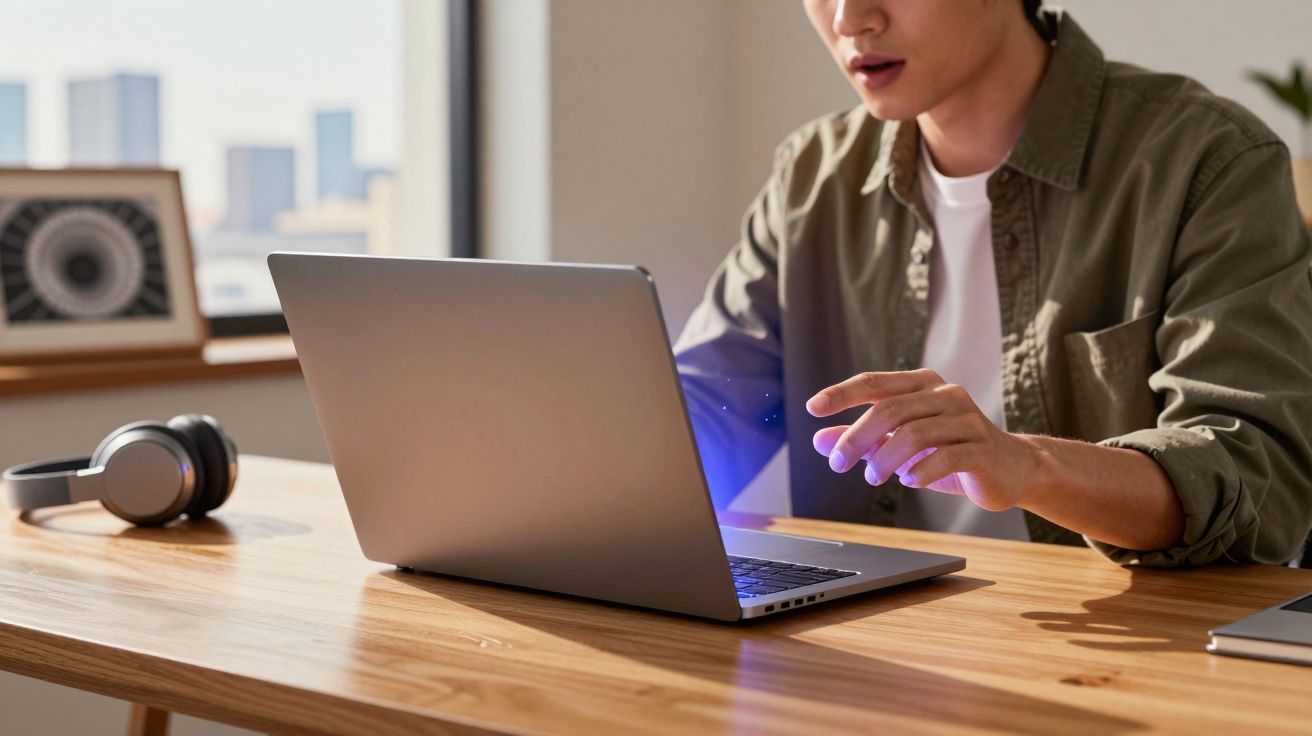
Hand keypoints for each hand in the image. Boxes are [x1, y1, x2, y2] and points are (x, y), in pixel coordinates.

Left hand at [806, 369, 1045, 510]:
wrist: (1012, 469)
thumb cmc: (950, 452)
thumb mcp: (900, 446)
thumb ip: (863, 440)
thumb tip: (819, 441)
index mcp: (923, 385)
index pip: (875, 383)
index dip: (841, 394)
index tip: (812, 409)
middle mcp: (946, 394)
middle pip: (890, 409)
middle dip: (857, 437)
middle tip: (838, 464)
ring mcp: (968, 419)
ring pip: (915, 433)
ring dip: (885, 459)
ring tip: (874, 478)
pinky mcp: (983, 448)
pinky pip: (945, 457)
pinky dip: (920, 471)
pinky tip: (909, 481)